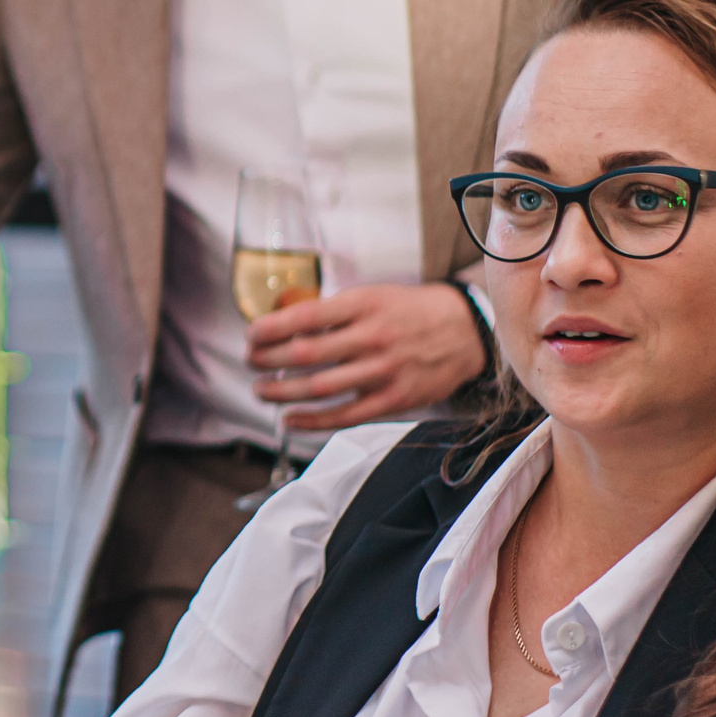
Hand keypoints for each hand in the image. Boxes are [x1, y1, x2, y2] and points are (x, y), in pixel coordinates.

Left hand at [246, 282, 486, 431]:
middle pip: (306, 353)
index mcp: (363, 305)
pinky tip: (290, 419)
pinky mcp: (393, 399)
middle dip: (268, 360)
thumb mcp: (373, 295)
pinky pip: (345, 415)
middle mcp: (372, 337)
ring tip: (261, 390)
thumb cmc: (410, 311)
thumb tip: (284, 324)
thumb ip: (334, 311)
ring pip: (320, 387)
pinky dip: (312, 421)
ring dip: (282, 392)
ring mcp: (383, 371)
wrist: (465, 330)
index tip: (251, 334)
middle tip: (250, 361)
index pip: (305, 317)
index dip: (270, 328)